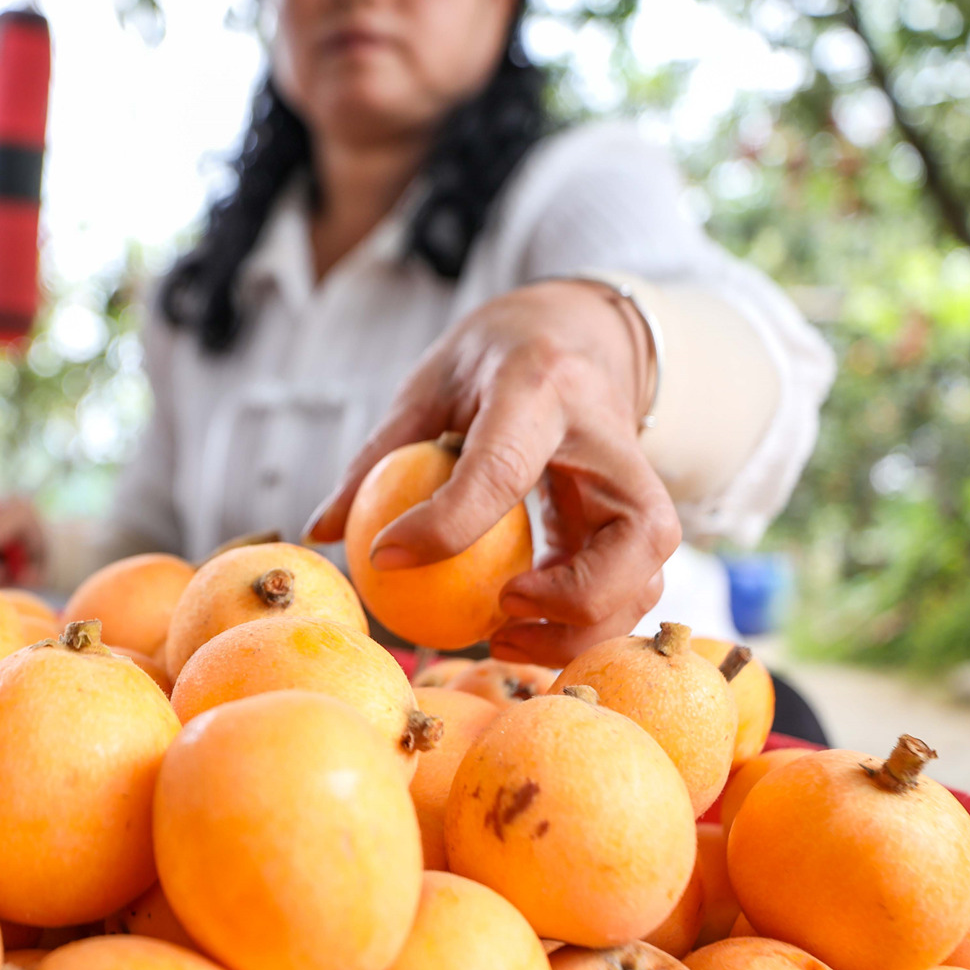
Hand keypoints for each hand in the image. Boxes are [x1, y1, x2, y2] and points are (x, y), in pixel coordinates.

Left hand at [305, 280, 681, 665]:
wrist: (577, 331)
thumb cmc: (492, 361)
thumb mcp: (429, 386)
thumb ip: (378, 456)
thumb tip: (321, 532)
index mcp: (542, 388)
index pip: (502, 469)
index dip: (445, 525)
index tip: (384, 558)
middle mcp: (610, 437)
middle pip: (636, 535)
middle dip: (575, 599)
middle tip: (497, 621)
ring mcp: (639, 481)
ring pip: (647, 574)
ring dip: (581, 628)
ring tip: (500, 637)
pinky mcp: (640, 519)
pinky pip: (631, 587)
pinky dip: (582, 624)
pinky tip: (521, 628)